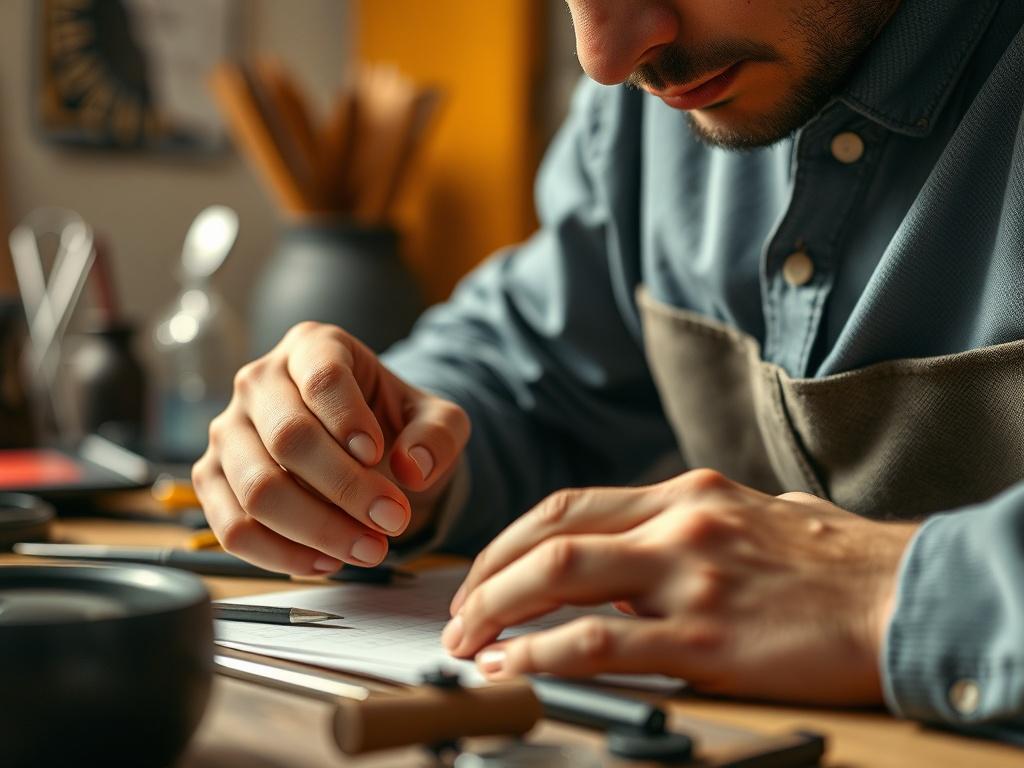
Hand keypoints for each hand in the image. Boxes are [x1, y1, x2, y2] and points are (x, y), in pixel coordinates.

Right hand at [193, 321, 469, 574]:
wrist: (364, 446)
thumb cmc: (393, 423)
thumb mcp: (435, 419)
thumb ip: (438, 434)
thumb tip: (412, 467)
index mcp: (314, 347)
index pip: (323, 377)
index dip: (349, 419)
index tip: (379, 455)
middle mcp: (259, 380)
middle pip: (289, 437)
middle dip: (346, 488)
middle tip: (393, 520)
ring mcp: (228, 430)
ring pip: (257, 488)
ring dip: (317, 529)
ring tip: (369, 549)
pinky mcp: (212, 478)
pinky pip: (232, 527)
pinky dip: (280, 555)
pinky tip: (327, 562)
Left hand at [443, 470, 917, 704]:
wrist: (904, 596)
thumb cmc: (833, 563)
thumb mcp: (753, 517)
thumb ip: (689, 528)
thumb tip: (642, 555)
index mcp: (686, 492)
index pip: (571, 506)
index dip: (512, 540)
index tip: (484, 572)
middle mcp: (678, 521)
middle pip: (550, 536)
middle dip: (488, 575)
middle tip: (458, 613)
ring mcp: (688, 576)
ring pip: (560, 578)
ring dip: (498, 610)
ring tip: (467, 643)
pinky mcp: (705, 637)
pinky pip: (600, 643)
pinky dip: (542, 654)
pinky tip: (513, 668)